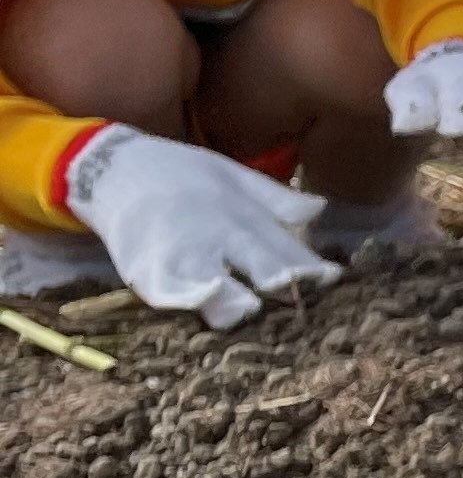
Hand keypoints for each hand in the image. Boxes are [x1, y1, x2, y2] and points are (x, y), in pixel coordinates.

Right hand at [61, 124, 330, 328]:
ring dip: (237, 302)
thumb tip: (320, 208)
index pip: (287, 250)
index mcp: (243, 216)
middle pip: (261, 269)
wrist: (114, 169)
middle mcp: (217, 238)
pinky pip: (169, 296)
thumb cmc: (182, 174)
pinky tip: (201, 305)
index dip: (312, 270)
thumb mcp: (233, 176)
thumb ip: (276, 200)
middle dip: (283, 283)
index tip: (333, 281)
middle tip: (299, 294)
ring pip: (219, 292)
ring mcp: (180, 257)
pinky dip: (186, 302)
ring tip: (249, 307)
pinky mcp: (145, 273)